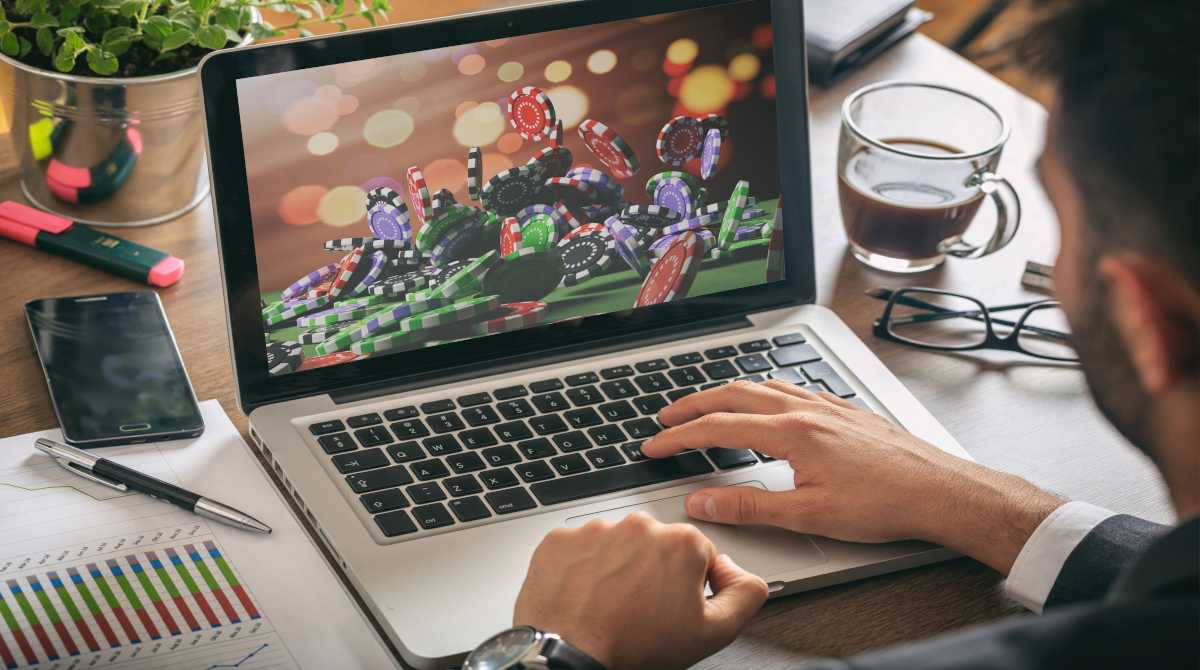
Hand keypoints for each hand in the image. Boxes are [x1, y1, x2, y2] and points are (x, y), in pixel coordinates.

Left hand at [514, 512, 767, 669]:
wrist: (569, 657)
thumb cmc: (633, 647)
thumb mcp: (712, 633)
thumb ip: (745, 594)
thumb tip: (743, 574)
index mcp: (681, 542)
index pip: (697, 555)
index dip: (688, 585)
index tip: (672, 606)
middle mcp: (639, 526)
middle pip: (656, 547)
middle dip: (653, 573)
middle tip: (641, 610)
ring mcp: (596, 529)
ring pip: (617, 546)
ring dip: (616, 569)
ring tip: (610, 605)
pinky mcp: (561, 540)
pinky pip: (580, 549)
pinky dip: (582, 569)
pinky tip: (585, 596)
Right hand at [642, 381, 1063, 573]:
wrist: (939, 491)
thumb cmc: (884, 504)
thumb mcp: (808, 515)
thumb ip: (749, 507)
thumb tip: (704, 502)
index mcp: (791, 432)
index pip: (718, 428)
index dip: (679, 437)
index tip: (653, 446)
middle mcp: (805, 409)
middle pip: (733, 394)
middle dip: (693, 404)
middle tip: (666, 417)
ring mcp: (826, 405)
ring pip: (763, 385)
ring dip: (726, 393)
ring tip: (706, 405)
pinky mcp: (843, 410)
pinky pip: (791, 388)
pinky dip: (763, 391)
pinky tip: (767, 402)